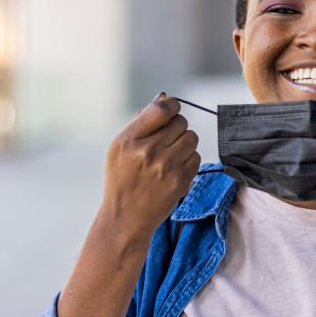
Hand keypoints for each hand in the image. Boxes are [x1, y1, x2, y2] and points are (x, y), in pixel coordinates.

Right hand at [100, 93, 200, 237]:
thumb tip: (165, 98)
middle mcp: (147, 152)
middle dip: (176, 127)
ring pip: (191, 138)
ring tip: (170, 155)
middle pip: (180, 122)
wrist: (125, 218)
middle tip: (167, 140)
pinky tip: (174, 169)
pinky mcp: (180, 181)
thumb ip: (141, 123)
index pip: (161, 109)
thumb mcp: (119, 149)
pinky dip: (188, 160)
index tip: (172, 109)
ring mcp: (166, 167)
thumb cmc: (122, 179)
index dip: (172, 105)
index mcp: (128, 140)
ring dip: (184, 143)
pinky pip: (196, 157)